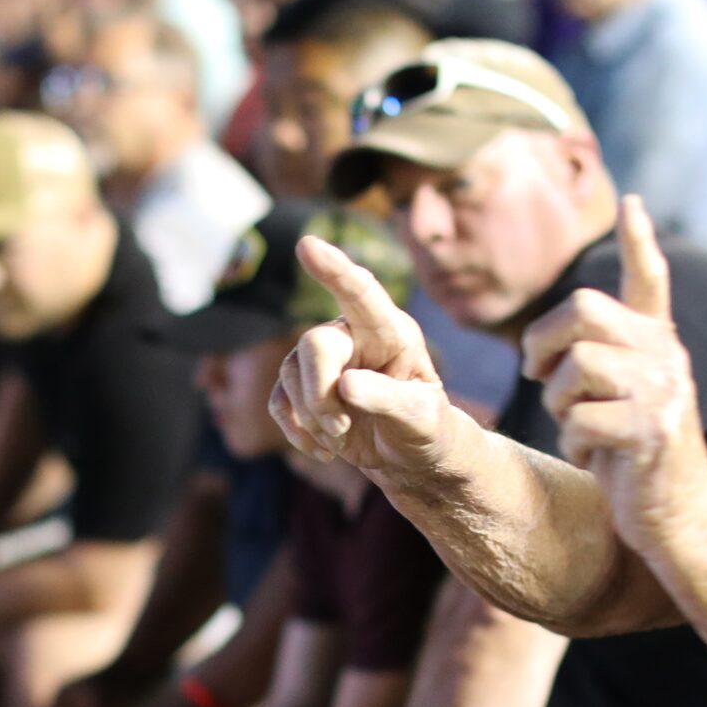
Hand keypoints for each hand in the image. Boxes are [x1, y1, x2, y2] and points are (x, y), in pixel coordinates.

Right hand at [270, 234, 457, 475]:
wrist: (412, 459)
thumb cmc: (427, 429)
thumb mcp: (422, 418)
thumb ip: (390, 399)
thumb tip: (345, 386)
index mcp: (391, 332)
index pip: (361, 293)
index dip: (334, 269)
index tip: (308, 246)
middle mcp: (355, 336)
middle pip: (314, 343)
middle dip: (319, 393)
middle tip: (342, 428)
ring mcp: (326, 361)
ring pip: (291, 373)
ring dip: (311, 417)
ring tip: (342, 439)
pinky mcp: (304, 388)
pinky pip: (279, 401)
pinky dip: (295, 430)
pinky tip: (324, 450)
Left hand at [519, 195, 706, 561]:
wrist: (683, 522)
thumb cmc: (638, 466)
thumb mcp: (622, 405)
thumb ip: (602, 366)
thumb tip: (548, 346)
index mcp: (658, 345)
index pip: (650, 280)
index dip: (639, 241)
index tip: (631, 202)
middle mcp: (667, 356)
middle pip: (582, 310)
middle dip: (542, 343)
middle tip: (535, 374)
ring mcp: (663, 390)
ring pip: (575, 366)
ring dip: (557, 404)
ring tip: (578, 429)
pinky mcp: (652, 429)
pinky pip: (579, 418)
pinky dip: (574, 444)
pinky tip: (596, 459)